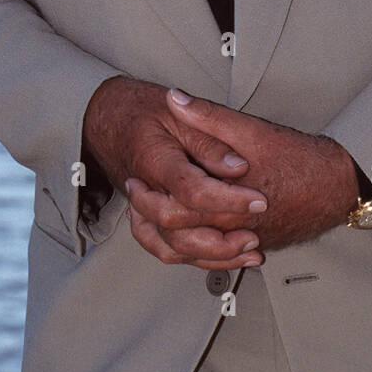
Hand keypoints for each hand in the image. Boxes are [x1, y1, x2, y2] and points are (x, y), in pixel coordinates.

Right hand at [83, 76, 267, 269]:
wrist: (113, 120)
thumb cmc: (146, 113)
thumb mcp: (182, 114)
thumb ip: (211, 140)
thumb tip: (238, 167)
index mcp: (154, 160)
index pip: (190, 189)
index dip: (227, 199)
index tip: (258, 199)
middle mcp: (146, 190)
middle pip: (177, 227)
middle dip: (221, 238)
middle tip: (255, 231)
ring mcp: (144, 210)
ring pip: (172, 247)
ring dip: (213, 255)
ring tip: (249, 250)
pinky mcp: (150, 222)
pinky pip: (169, 250)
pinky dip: (200, 259)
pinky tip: (231, 256)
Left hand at [125, 89, 358, 260]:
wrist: (337, 186)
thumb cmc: (298, 159)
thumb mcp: (250, 130)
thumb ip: (208, 116)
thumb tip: (175, 99)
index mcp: (225, 205)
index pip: (170, 212)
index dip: (146, 197)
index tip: (135, 178)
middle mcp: (231, 232)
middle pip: (176, 238)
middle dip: (150, 218)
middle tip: (138, 196)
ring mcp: (243, 244)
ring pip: (193, 255)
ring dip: (168, 238)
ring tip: (152, 217)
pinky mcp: (254, 246)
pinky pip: (214, 260)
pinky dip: (195, 251)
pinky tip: (188, 236)